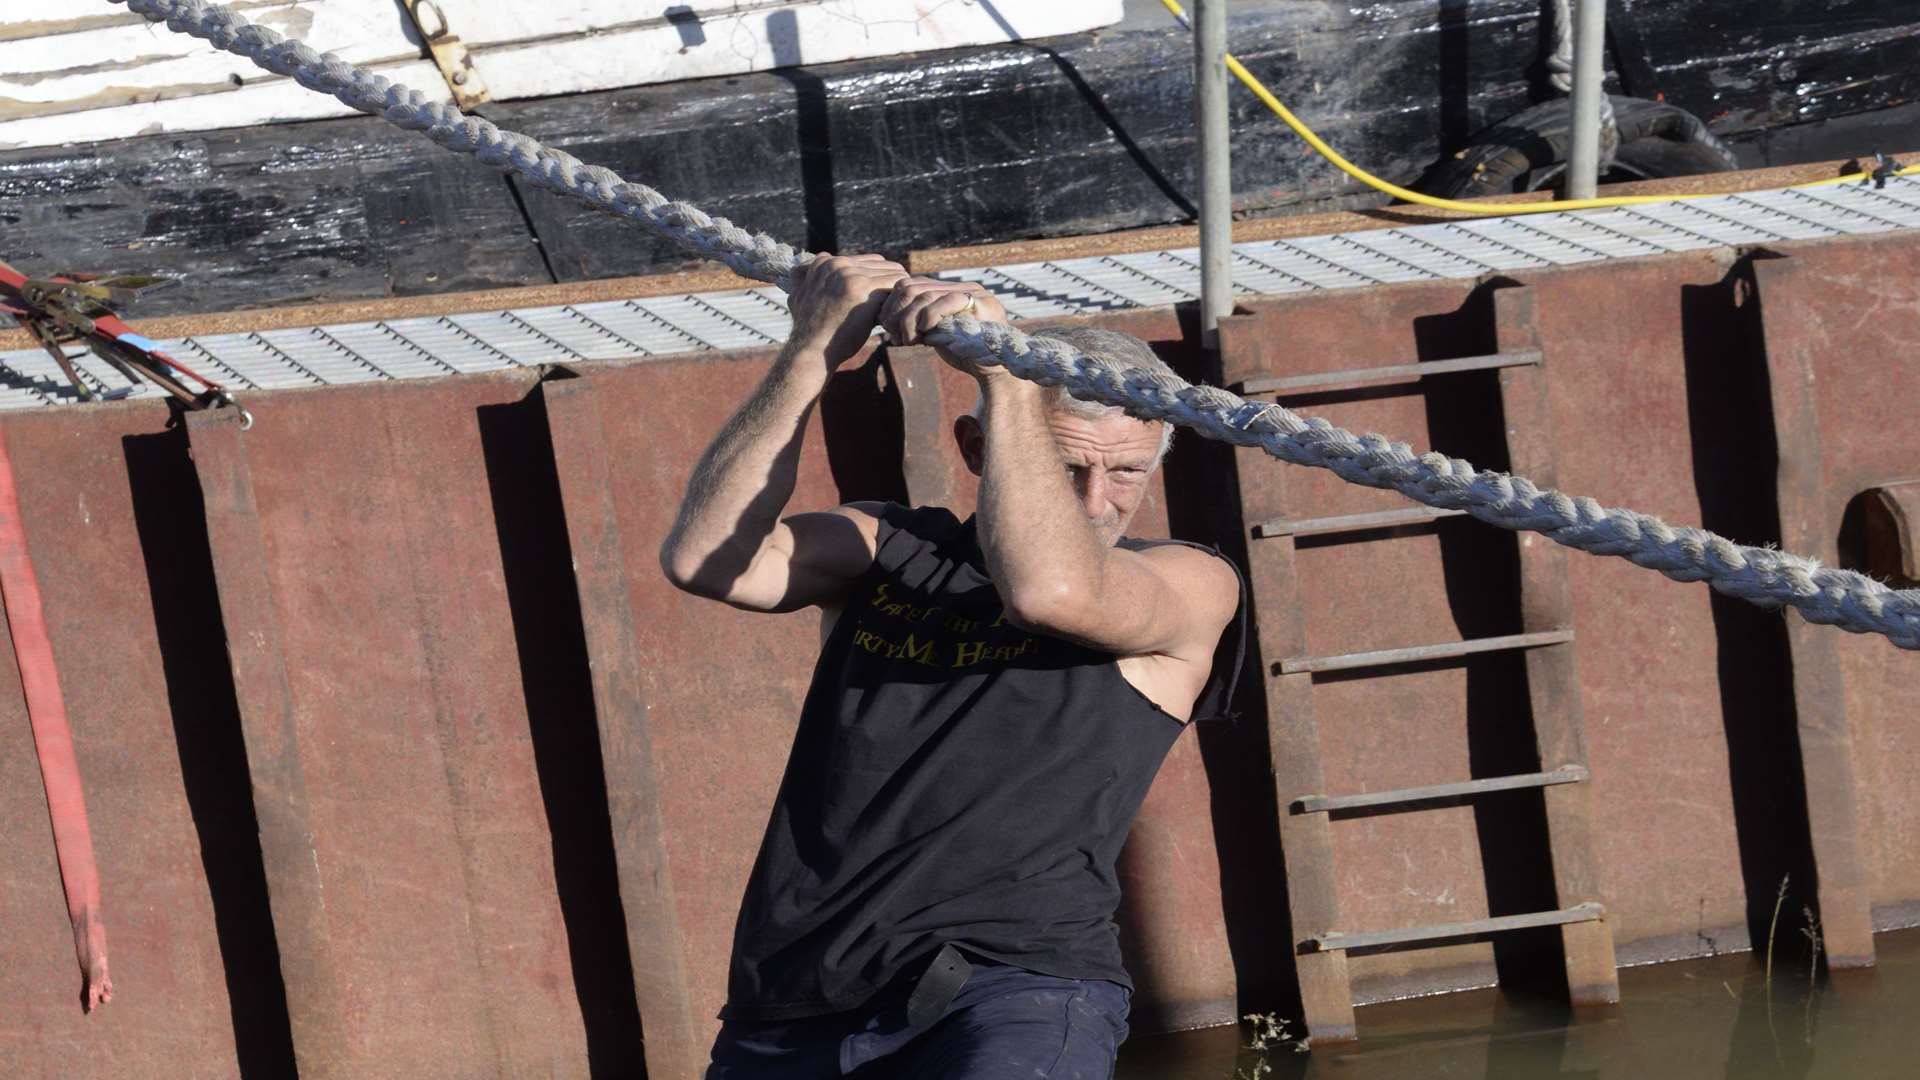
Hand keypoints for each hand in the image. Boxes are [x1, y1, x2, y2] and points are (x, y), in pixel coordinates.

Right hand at [785, 254, 909, 368]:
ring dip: (895, 293)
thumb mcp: (798, 297)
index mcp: (825, 262)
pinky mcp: (863, 288)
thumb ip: (804, 280)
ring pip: (893, 273)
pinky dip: (898, 301)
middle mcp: (838, 263)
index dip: (876, 280)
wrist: (812, 350)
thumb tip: (797, 270)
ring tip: (890, 314)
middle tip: (889, 307)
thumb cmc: (809, 330)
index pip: (868, 260)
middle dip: (889, 285)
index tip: (877, 300)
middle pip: (883, 264)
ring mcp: (851, 274)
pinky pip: (896, 285)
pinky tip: (891, 318)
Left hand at [879, 278, 1005, 351]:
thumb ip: (917, 321)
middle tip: (894, 336)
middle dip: (896, 313)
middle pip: (911, 287)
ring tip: (908, 341)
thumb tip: (886, 319)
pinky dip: (928, 318)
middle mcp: (958, 285)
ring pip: (924, 295)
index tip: (887, 329)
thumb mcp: (934, 333)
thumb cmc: (964, 353)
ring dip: (908, 321)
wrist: (994, 369)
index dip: (892, 306)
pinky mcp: (980, 302)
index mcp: (946, 289)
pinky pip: (945, 302)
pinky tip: (924, 335)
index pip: (908, 284)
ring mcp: (971, 291)